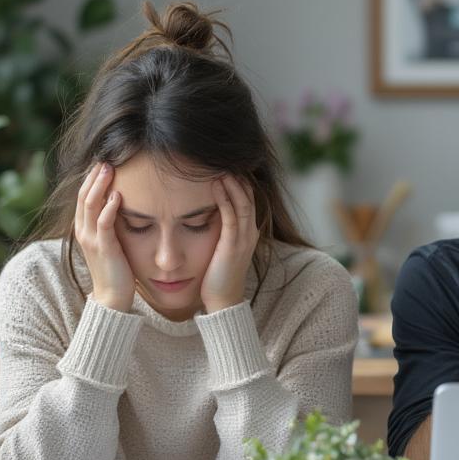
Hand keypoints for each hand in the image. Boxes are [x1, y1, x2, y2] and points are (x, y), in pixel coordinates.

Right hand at [74, 163, 135, 311]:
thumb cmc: (116, 269)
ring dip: (100, 185)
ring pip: (91, 205)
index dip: (91, 179)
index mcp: (84, 228)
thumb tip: (121, 205)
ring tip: (108, 168)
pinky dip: (110, 208)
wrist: (112, 298)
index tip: (102, 162)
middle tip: (105, 158)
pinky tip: (118, 195)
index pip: (84, 197)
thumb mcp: (110, 242)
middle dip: (94, 176)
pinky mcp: (104, 248)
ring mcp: (91, 239)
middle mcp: (83, 231)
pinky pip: (104, 223)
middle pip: (84, 196)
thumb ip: (111, 224)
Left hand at [200, 176, 259, 312]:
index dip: (240, 181)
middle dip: (238, 176)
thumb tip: (208, 215)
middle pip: (249, 195)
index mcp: (248, 232)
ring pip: (243, 202)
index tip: (226, 164)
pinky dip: (225, 198)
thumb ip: (221, 232)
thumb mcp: (222, 249)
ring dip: (232, 183)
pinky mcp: (233, 245)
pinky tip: (216, 185)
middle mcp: (250, 232)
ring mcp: (244, 238)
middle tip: (225, 158)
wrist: (221, 301)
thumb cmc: (217, 276)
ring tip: (221, 166)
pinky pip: (231, 216)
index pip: (248, 199)